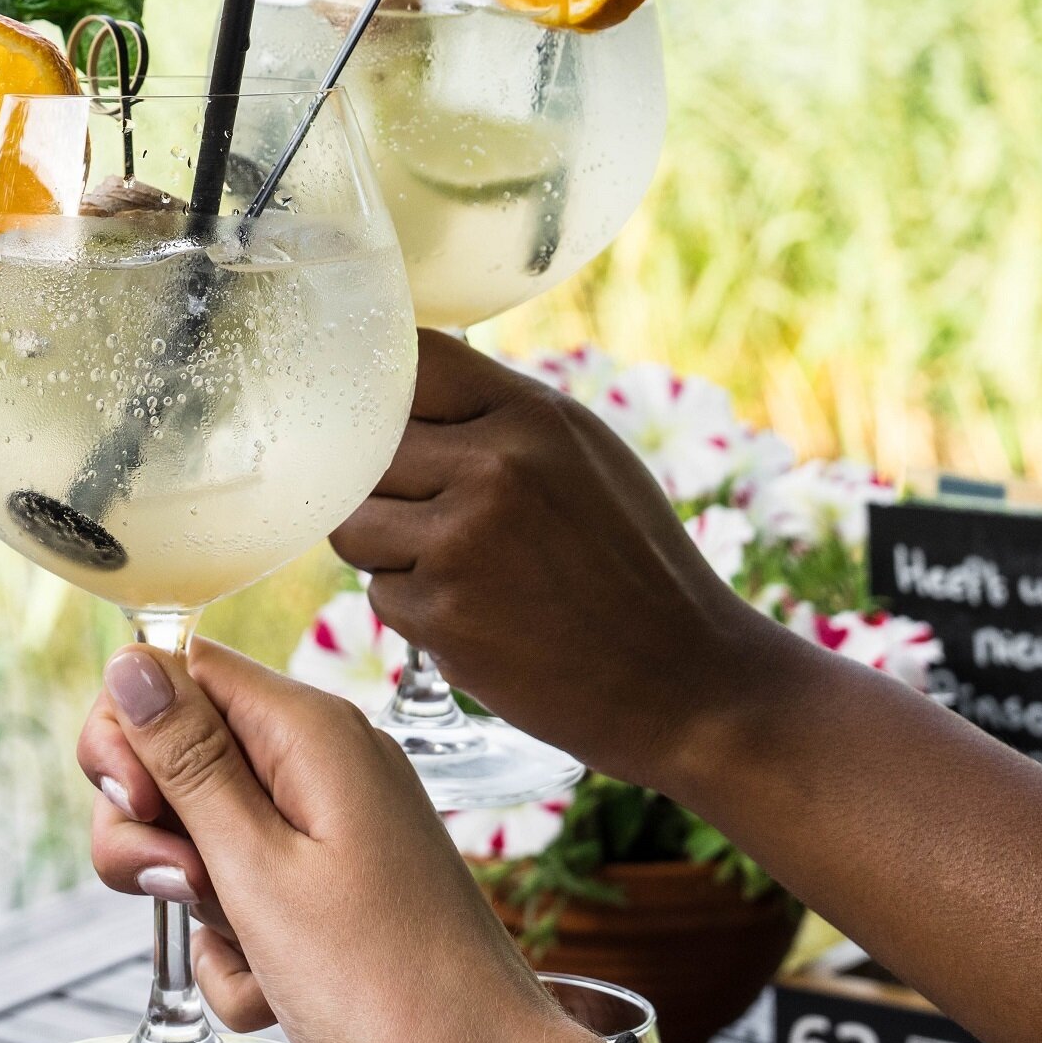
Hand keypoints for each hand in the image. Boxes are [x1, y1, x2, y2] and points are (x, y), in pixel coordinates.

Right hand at [73, 640, 606, 1042]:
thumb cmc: (386, 988)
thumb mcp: (259, 870)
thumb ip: (188, 761)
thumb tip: (130, 660)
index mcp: (310, 733)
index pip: (176, 670)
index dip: (132, 732)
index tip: (141, 807)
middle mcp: (321, 764)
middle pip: (177, 756)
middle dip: (150, 831)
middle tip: (188, 887)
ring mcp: (328, 830)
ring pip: (200, 837)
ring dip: (199, 906)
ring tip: (250, 951)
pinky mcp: (331, 890)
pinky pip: (243, 899)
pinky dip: (241, 951)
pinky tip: (278, 994)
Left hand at [329, 330, 785, 789]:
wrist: (685, 680)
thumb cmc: (635, 566)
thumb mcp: (587, 457)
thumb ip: (501, 419)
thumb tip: (407, 390)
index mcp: (533, 416)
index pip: (413, 362)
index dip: (389, 392)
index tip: (388, 418)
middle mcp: (494, 466)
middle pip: (366, 447)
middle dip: (385, 484)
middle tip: (434, 519)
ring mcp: (462, 542)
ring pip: (356, 522)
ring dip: (386, 549)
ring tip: (456, 569)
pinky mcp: (442, 615)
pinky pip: (379, 593)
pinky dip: (412, 610)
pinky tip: (476, 618)